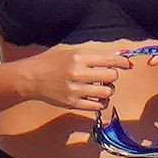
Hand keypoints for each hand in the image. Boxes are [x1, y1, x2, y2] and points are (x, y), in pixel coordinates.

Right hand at [20, 40, 135, 115]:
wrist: (31, 78)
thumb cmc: (51, 62)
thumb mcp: (70, 52)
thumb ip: (91, 56)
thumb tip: (116, 58)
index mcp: (78, 57)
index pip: (109, 59)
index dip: (122, 62)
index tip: (126, 64)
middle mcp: (78, 73)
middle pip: (111, 77)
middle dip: (112, 76)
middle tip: (106, 76)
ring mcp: (75, 90)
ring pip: (107, 92)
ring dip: (107, 90)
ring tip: (100, 88)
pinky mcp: (73, 104)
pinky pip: (96, 106)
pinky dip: (101, 102)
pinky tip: (97, 98)